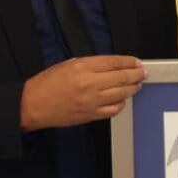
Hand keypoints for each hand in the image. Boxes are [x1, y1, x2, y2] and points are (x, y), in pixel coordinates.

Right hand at [19, 55, 146, 130]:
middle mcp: (90, 83)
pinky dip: (121, 103)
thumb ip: (91, 64)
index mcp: (83, 67)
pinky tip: (122, 99)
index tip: (137, 62)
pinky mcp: (91, 115)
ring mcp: (92, 101)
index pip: (114, 62)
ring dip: (132, 89)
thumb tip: (112, 66)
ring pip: (122, 94)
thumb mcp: (69, 64)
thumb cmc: (48, 83)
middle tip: (143, 73)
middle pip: (122, 78)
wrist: (33, 104)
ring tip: (136, 85)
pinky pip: (114, 109)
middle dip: (137, 75)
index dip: (129, 62)